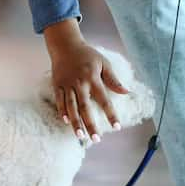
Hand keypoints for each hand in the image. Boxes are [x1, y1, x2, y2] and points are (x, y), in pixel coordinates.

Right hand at [44, 18, 128, 142]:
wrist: (65, 45)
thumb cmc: (87, 55)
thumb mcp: (103, 63)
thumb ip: (113, 79)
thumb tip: (127, 92)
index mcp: (93, 78)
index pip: (104, 99)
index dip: (110, 114)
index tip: (116, 126)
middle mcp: (79, 83)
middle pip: (85, 107)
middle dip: (90, 124)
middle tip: (96, 139)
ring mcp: (67, 85)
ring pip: (71, 107)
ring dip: (75, 122)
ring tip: (80, 136)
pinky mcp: (57, 86)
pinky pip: (60, 101)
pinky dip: (62, 111)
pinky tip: (66, 122)